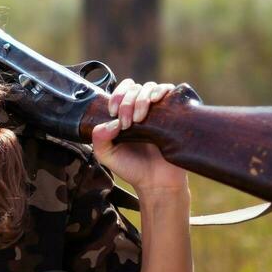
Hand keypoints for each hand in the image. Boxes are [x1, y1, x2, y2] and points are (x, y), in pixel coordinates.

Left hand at [91, 78, 189, 195]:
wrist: (156, 183)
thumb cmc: (132, 168)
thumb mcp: (106, 155)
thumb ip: (99, 139)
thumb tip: (111, 122)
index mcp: (124, 114)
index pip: (120, 91)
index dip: (116, 96)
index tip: (113, 112)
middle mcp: (141, 109)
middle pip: (134, 88)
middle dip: (127, 102)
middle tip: (126, 124)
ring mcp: (158, 111)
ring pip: (149, 87)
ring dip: (141, 99)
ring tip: (139, 119)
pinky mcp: (173, 112)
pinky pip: (169, 91)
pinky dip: (161, 90)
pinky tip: (156, 100)